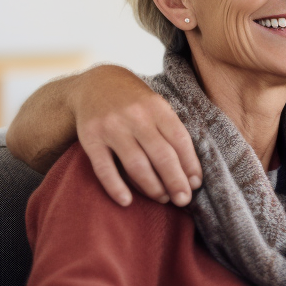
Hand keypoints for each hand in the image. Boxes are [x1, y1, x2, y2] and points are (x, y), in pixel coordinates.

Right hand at [69, 65, 200, 206]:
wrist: (95, 84)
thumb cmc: (134, 102)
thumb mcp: (156, 106)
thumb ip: (171, 132)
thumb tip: (189, 172)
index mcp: (157, 107)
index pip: (179, 140)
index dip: (190, 165)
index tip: (195, 184)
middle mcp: (135, 116)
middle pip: (161, 155)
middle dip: (175, 182)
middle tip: (183, 200)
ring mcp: (111, 127)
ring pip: (136, 165)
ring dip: (152, 187)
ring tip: (162, 199)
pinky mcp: (90, 138)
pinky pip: (104, 168)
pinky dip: (116, 187)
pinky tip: (127, 201)